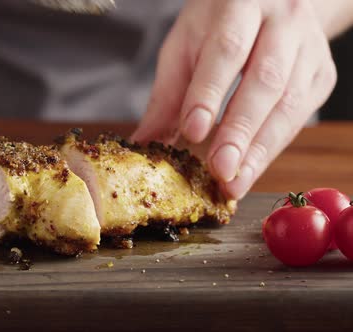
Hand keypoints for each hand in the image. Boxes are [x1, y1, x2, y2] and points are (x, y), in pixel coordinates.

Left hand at [131, 0, 337, 199]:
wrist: (270, 3)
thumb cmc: (218, 26)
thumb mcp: (184, 46)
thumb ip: (167, 94)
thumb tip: (143, 143)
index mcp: (240, 6)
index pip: (226, 51)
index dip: (210, 93)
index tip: (193, 131)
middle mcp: (283, 23)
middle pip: (265, 81)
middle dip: (240, 130)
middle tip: (220, 169)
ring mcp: (309, 49)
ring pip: (289, 104)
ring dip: (260, 149)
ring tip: (235, 181)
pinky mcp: (322, 74)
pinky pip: (301, 116)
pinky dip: (273, 147)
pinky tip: (251, 168)